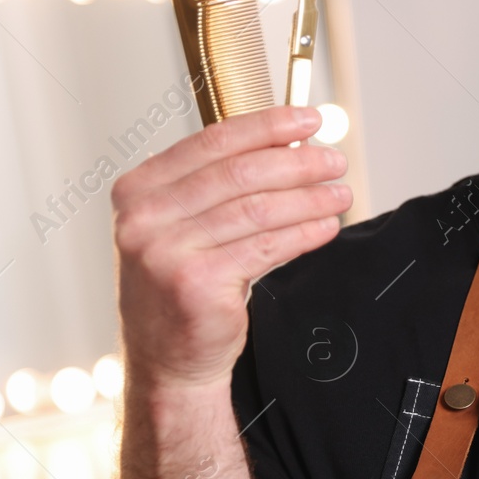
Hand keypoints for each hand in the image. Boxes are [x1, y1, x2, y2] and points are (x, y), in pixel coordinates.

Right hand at [111, 106, 351, 391]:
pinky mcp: (196, 284)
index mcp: (137, 190)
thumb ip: (219, 186)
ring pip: (258, 209)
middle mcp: (144, 218)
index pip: (212, 142)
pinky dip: (303, 232)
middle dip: (297, 162)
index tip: (306, 119)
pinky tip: (325, 225)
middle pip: (239, 173)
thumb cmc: (181, 285)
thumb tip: (288, 145)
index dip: (266, 125)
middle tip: (333, 159)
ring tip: (340, 194)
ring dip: (309, 198)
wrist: (166, 359)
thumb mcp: (182, 225)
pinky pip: (266, 247)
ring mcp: (166, 252)